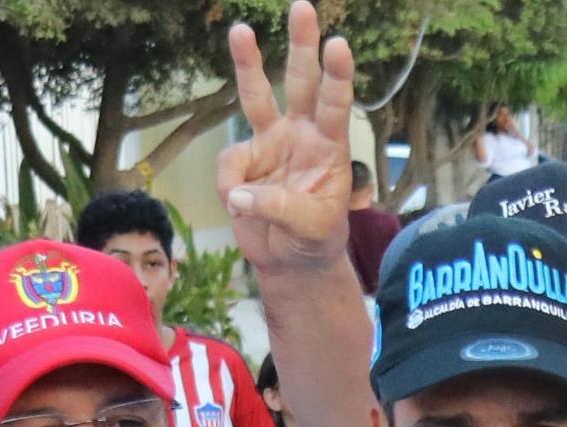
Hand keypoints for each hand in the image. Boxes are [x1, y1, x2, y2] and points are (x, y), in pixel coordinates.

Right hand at [217, 1, 359, 275]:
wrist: (291, 261)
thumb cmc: (315, 239)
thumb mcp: (312, 229)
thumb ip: (281, 209)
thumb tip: (241, 193)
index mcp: (330, 147)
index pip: (335, 105)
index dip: (336, 76)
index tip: (338, 45)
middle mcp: (301, 135)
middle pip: (300, 82)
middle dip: (301, 45)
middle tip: (303, 6)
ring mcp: (270, 144)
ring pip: (256, 97)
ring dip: (248, 63)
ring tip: (240, 29)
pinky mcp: (243, 163)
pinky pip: (228, 168)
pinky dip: (230, 189)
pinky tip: (241, 208)